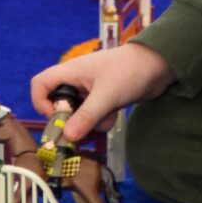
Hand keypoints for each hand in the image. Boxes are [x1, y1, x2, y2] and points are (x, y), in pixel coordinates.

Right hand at [28, 42, 173, 140]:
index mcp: (71, 71)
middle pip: (58, 105)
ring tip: (108, 116)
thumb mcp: (106, 96)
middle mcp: (77, 80)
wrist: (161, 65)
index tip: (57, 118)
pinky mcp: (103, 99)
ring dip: (90, 122)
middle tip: (84, 126)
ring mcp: (90, 90)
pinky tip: (115, 114)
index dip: (41, 103)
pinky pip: (93, 116)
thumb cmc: (130, 71)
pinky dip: (102, 119)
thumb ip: (86, 117)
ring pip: (77, 114)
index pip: (40, 85)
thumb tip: (66, 137)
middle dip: (71, 119)